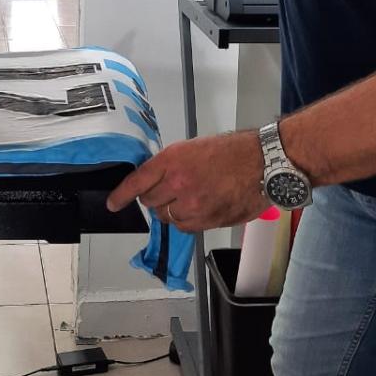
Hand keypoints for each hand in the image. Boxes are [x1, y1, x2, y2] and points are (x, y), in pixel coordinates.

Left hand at [106, 131, 267, 231]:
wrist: (263, 163)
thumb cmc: (232, 151)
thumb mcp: (193, 148)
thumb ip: (171, 166)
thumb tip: (156, 182)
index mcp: (171, 160)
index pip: (136, 182)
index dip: (121, 195)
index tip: (113, 204)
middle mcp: (177, 183)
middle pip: (150, 202)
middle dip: (155, 198)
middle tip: (169, 191)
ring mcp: (192, 204)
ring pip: (167, 216)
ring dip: (171, 210)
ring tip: (189, 198)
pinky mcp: (207, 220)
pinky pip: (184, 227)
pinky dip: (186, 220)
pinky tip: (199, 208)